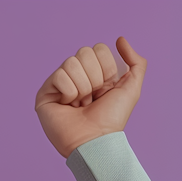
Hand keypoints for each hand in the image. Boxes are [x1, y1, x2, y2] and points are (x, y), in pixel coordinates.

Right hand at [34, 37, 145, 157]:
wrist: (95, 140)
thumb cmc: (112, 119)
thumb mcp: (132, 89)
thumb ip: (136, 63)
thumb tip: (121, 39)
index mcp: (96, 73)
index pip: (99, 49)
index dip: (107, 69)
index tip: (107, 89)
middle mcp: (78, 75)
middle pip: (84, 52)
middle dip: (95, 78)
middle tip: (93, 98)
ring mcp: (60, 82)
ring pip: (71, 63)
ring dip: (83, 87)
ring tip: (81, 104)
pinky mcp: (46, 91)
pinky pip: (59, 76)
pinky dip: (69, 93)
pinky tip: (68, 106)